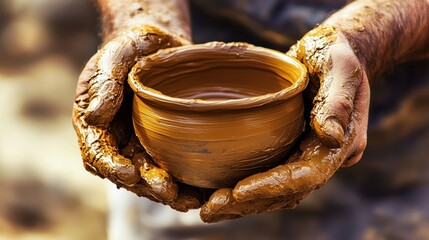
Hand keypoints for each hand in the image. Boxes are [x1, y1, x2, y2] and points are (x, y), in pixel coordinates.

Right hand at [72, 25, 202, 210]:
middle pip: (128, 172)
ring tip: (190, 200)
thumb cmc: (131, 49)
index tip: (130, 173)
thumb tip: (94, 116)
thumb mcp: (115, 55)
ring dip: (169, 191)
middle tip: (169, 192)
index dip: (111, 166)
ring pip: (151, 176)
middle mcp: (118, 141)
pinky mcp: (164, 145)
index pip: (98, 153)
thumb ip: (104, 83)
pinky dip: (186, 181)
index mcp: (97, 124)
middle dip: (147, 185)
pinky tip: (202, 189)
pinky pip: (172, 167)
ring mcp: (141, 145)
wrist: (157, 48)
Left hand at [200, 25, 369, 221]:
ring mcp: (306, 155)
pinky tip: (218, 190)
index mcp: (340, 145)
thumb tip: (330, 135)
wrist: (333, 52)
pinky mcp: (290, 149)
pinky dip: (245, 186)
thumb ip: (338, 101)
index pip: (307, 176)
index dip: (273, 186)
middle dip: (249, 203)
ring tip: (207, 208)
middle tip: (210, 209)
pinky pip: (268, 173)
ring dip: (242, 202)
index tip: (239, 191)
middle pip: (286, 192)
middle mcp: (323, 157)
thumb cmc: (337, 55)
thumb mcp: (341, 69)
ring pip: (275, 190)